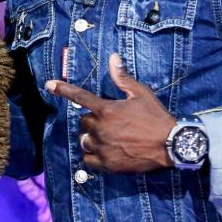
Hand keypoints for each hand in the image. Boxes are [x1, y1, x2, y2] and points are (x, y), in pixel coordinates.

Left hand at [45, 53, 175, 173]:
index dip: (63, 90)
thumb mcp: (141, 94)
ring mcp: (103, 147)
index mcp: (107, 109)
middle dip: (93, 120)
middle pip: (84, 122)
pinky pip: (88, 160)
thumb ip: (123, 78)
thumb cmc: (156, 117)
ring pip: (85, 140)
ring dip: (92, 138)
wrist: (172, 144)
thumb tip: (112, 57)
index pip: (80, 97)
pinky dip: (92, 156)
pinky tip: (104, 152)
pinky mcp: (107, 164)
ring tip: (109, 138)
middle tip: (111, 122)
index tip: (49, 84)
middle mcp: (101, 128)